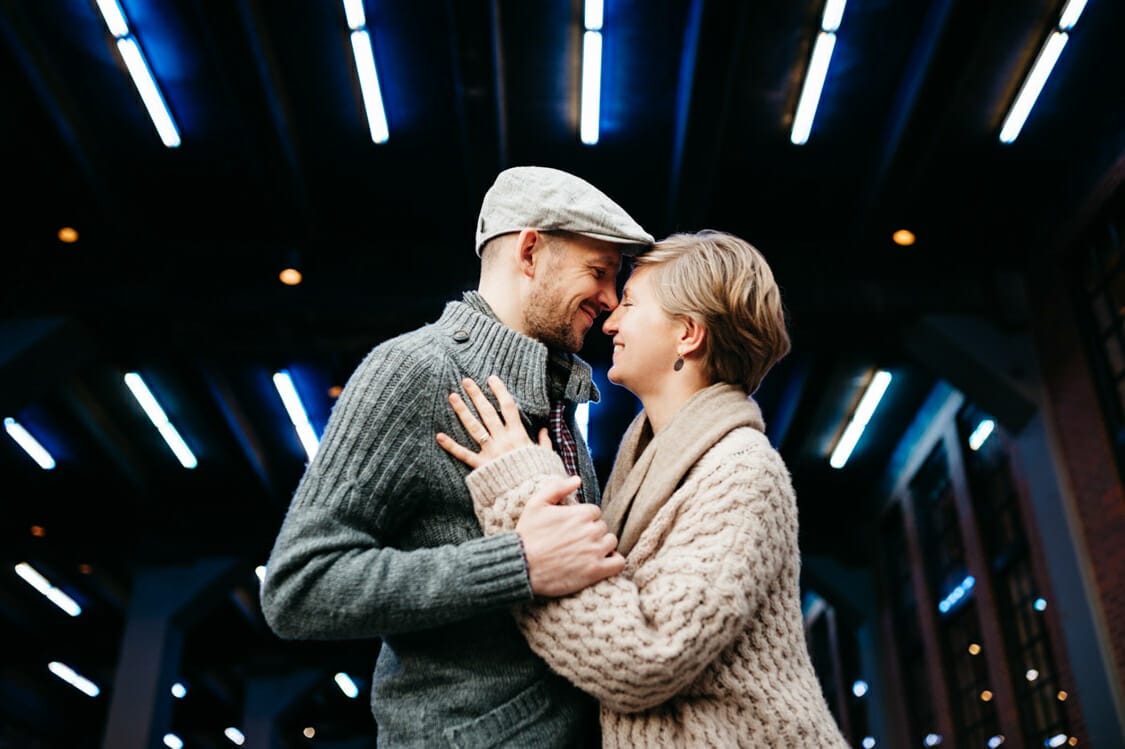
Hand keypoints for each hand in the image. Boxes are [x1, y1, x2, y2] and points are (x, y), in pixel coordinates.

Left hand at [436, 375, 550, 468]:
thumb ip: (544, 442)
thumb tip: (544, 430)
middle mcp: (503, 440)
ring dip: (462, 411)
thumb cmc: (539, 475)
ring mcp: (490, 452)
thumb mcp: (545, 456)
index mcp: (518, 435)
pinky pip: (464, 454)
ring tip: (452, 397)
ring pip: (474, 427)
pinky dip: (451, 446)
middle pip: (487, 412)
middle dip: (476, 395)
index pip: (508, 407)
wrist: (529, 495)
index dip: (499, 391)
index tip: (491, 378)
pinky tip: (439, 436)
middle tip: (466, 381)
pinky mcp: (482, 466)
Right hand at [518, 475, 625, 596]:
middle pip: (602, 526)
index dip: (583, 519)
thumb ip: (558, 488)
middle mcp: (591, 531)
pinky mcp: (595, 571)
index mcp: (580, 513)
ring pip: (611, 542)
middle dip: (591, 532)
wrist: (521, 566)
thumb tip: (577, 479)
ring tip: (585, 552)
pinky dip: (614, 561)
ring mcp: (595, 551)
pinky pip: (618, 563)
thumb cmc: (528, 535)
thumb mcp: (536, 504)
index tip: (571, 528)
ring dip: (602, 545)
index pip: (594, 511)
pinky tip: (602, 562)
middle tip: (575, 541)